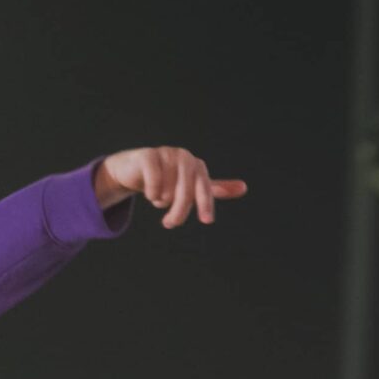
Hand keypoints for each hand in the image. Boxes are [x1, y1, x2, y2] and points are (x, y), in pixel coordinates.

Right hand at [93, 146, 248, 226]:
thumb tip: (244, 187)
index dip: (206, 204)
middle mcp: (184, 157)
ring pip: (168, 191)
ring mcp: (166, 154)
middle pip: (187, 193)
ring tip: (157, 198)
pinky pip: (154, 182)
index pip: (205, 189)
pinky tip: (148, 192)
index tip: (207, 221)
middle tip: (170, 224)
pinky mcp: (147, 155)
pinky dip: (151, 193)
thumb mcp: (192, 185)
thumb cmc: (167, 180)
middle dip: (179, 212)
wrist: (133, 169)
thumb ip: (216, 188)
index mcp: (197, 165)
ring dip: (161, 202)